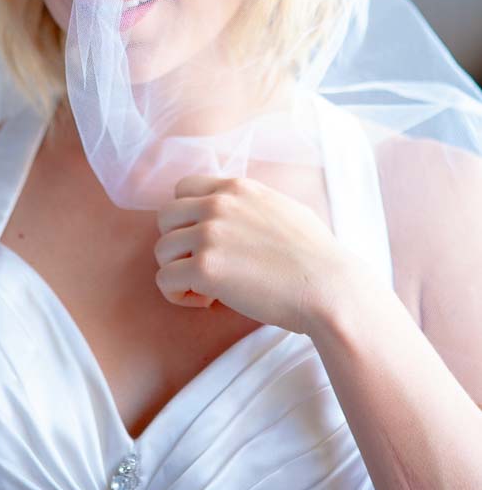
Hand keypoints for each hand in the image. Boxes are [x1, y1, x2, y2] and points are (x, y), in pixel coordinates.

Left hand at [153, 173, 353, 335]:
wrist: (327, 286)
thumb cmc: (315, 255)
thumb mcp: (282, 208)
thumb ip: (250, 205)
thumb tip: (237, 213)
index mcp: (236, 188)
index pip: (183, 188)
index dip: (187, 216)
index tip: (204, 239)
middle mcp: (217, 204)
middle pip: (165, 217)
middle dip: (179, 244)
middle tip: (203, 266)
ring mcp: (208, 235)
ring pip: (162, 250)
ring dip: (178, 271)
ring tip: (206, 288)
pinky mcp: (204, 268)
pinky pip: (165, 280)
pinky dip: (179, 295)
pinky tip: (206, 301)